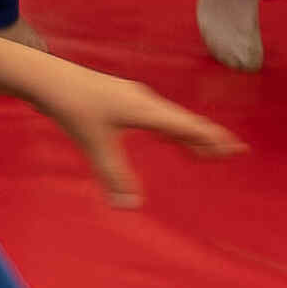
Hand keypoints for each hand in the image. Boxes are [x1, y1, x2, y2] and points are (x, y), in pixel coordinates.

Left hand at [32, 63, 238, 207]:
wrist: (50, 79)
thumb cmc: (74, 109)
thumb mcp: (96, 145)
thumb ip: (114, 176)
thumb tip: (131, 207)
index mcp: (147, 110)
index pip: (188, 127)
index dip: (212, 139)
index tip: (237, 148)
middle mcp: (146, 102)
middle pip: (186, 122)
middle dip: (209, 138)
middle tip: (233, 151)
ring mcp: (135, 98)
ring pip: (172, 119)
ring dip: (190, 135)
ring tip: (206, 152)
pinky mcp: (123, 99)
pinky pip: (157, 117)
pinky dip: (170, 130)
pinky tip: (168, 137)